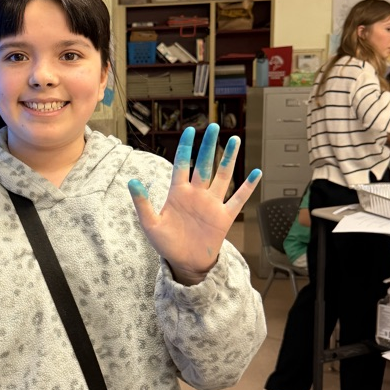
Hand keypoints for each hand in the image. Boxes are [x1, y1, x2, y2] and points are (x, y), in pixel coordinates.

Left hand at [128, 123, 260, 283]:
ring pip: (223, 176)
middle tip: (213, 127)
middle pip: (204, 164)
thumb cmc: (166, 243)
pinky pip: (238, 199)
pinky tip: (256, 173)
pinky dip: (248, 187)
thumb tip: (133, 181)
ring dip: (229, 158)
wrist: (185, 263)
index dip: (185, 147)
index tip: (190, 130)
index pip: (182, 164)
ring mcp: (212, 204)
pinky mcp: (224, 217)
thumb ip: (142, 203)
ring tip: (235, 140)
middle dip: (208, 145)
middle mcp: (197, 194)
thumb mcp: (150, 224)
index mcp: (178, 193)